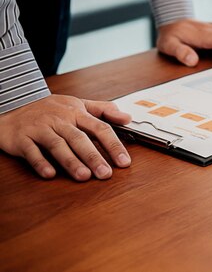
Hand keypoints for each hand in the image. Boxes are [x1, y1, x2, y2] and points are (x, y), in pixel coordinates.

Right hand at [0, 95, 131, 180]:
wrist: (14, 104)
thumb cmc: (51, 108)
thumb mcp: (78, 104)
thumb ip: (104, 110)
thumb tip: (128, 118)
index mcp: (76, 113)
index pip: (99, 128)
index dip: (113, 145)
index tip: (124, 162)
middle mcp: (60, 120)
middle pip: (79, 139)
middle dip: (94, 157)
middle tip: (106, 174)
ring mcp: (40, 129)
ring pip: (57, 145)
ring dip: (71, 161)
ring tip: (84, 176)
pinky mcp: (22, 138)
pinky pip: (31, 151)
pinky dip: (40, 162)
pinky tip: (50, 174)